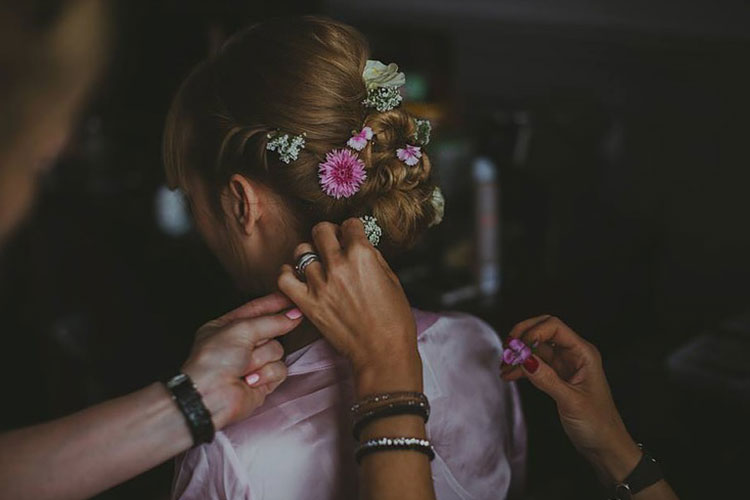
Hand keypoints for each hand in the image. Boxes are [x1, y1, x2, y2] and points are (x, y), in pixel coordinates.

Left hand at [182, 293, 302, 428]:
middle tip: (256, 342)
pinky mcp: (262, 381)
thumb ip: (271, 321)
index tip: (292, 298)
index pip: (256, 309)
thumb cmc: (213, 360)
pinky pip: (279, 370)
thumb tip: (293, 316)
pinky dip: (266, 374)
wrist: (209, 396)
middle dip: (265, 336)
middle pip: (271, 330)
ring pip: (277, 350)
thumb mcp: (241, 329)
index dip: (274, 303)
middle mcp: (240, 345)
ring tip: (245, 367)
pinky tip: (250, 380)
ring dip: (261, 358)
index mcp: (227, 327)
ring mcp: (252, 363)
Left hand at [277, 219, 421, 396]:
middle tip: (333, 243)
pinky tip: (298, 275)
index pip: (350, 224)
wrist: (383, 353)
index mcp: (363, 256)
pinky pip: (284, 278)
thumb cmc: (393, 320)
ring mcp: (320, 285)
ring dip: (310, 253)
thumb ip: (373, 258)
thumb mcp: (392, 280)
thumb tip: (361, 245)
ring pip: (301, 251)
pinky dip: (288, 273)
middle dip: (328, 233)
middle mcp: (339, 265)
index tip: (352, 235)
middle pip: (321, 230)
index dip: (352, 229)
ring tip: (317, 262)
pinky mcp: (308, 304)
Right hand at [501, 316, 641, 484]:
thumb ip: (547, 379)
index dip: (533, 332)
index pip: (554, 327)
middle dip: (522, 336)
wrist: (605, 446)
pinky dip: (520, 367)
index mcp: (583, 353)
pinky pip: (535, 364)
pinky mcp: (557, 376)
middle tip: (506, 348)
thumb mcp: (571, 401)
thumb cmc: (598, 424)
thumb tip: (524, 358)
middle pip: (543, 330)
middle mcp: (574, 354)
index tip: (517, 348)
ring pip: (536, 348)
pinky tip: (508, 375)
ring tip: (504, 365)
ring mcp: (564, 364)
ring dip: (518, 354)